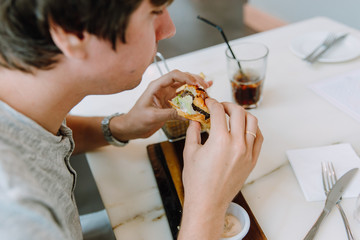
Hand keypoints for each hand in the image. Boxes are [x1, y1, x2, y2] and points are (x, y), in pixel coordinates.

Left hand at [110, 70, 210, 140]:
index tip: (196, 83)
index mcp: (156, 87)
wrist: (131, 128)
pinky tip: (201, 96)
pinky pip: (183, 98)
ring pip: (184, 87)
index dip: (186, 77)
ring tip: (207, 89)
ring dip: (195, 87)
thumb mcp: (153, 117)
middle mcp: (163, 89)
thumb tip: (187, 114)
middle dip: (194, 80)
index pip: (173, 76)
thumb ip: (170, 114)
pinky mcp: (170, 103)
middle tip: (205, 86)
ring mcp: (167, 95)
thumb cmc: (136, 120)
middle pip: (181, 78)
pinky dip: (192, 97)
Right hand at [178, 98, 262, 239]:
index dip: (212, 103)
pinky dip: (253, 129)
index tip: (208, 102)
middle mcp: (237, 144)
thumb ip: (193, 132)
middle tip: (220, 106)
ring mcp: (248, 152)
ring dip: (242, 114)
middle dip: (228, 105)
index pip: (219, 112)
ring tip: (233, 115)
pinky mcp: (252, 161)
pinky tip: (244, 128)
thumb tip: (195, 120)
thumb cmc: (196, 180)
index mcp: (220, 140)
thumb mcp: (190, 152)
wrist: (208, 202)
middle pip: (239, 112)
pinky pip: (259, 138)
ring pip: (253, 123)